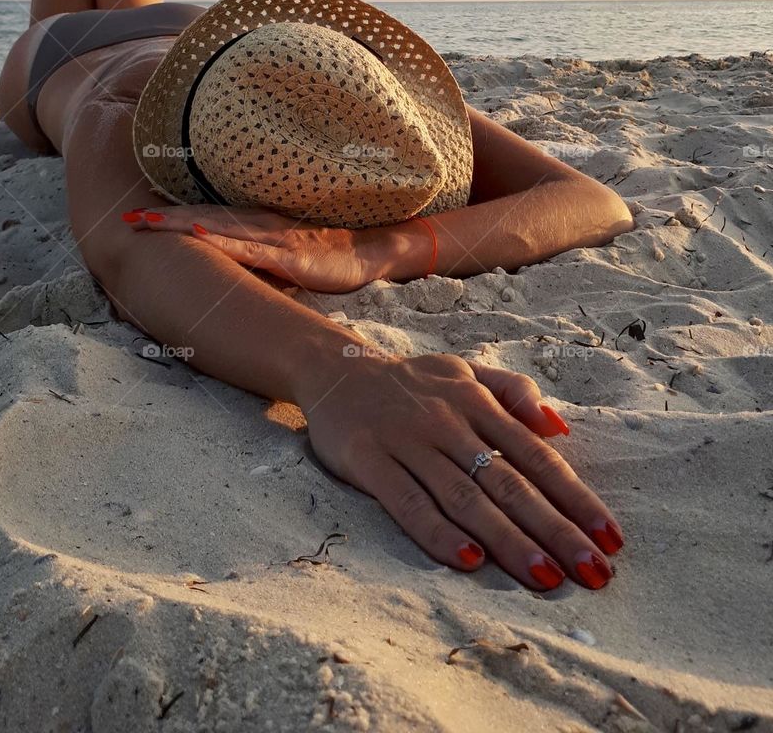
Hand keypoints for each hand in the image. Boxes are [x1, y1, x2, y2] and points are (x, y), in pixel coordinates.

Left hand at [121, 204, 393, 292]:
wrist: (373, 251)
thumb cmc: (327, 253)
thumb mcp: (283, 254)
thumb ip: (253, 256)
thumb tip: (218, 264)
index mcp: (256, 225)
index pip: (205, 218)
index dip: (170, 216)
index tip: (133, 216)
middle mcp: (261, 226)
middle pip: (204, 218)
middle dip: (164, 218)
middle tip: (124, 217)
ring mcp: (276, 238)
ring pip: (221, 228)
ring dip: (182, 224)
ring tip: (148, 221)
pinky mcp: (294, 255)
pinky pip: (253, 248)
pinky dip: (225, 240)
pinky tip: (201, 236)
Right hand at [296, 350, 622, 589]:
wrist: (336, 370)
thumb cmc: (414, 382)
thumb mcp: (466, 371)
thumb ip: (513, 391)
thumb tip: (559, 427)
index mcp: (476, 402)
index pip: (536, 456)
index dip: (575, 497)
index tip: (611, 538)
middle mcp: (448, 422)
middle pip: (509, 482)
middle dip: (555, 530)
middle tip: (593, 572)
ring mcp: (408, 442)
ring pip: (465, 497)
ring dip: (508, 540)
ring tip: (546, 578)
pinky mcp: (368, 460)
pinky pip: (407, 501)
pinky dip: (437, 531)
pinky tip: (468, 560)